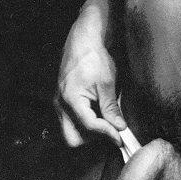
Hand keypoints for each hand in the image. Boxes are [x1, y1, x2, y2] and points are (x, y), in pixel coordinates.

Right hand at [54, 25, 125, 146]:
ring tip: (106, 120)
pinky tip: (98, 113)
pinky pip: (70, 121)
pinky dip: (84, 122)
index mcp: (70, 99)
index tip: (120, 136)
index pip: (89, 126)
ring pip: (70, 131)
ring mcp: (59, 104)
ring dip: (88, 132)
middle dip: (91, 139)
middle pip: (72, 138)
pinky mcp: (62, 101)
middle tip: (110, 131)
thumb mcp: (106, 82)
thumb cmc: (94, 57)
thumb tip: (119, 127)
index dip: (107, 133)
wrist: (83, 40)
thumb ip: (111, 107)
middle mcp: (60, 105)